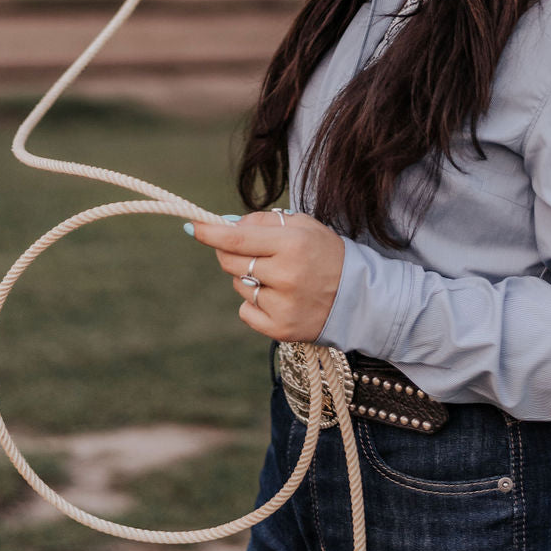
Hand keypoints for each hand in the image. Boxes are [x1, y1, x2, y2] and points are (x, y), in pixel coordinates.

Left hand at [190, 210, 344, 341]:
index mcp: (292, 244)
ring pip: (239, 285)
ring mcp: (282, 305)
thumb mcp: (303, 225)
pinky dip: (254, 304)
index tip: (191, 226)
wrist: (358, 297)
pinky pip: (245, 311)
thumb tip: (225, 224)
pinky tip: (278, 299)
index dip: (209, 232)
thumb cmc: (326, 254)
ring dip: (248, 278)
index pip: (237, 238)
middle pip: (230, 262)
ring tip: (277, 277)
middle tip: (247, 250)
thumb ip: (264, 221)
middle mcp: (286, 275)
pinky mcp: (280, 329)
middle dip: (229, 253)